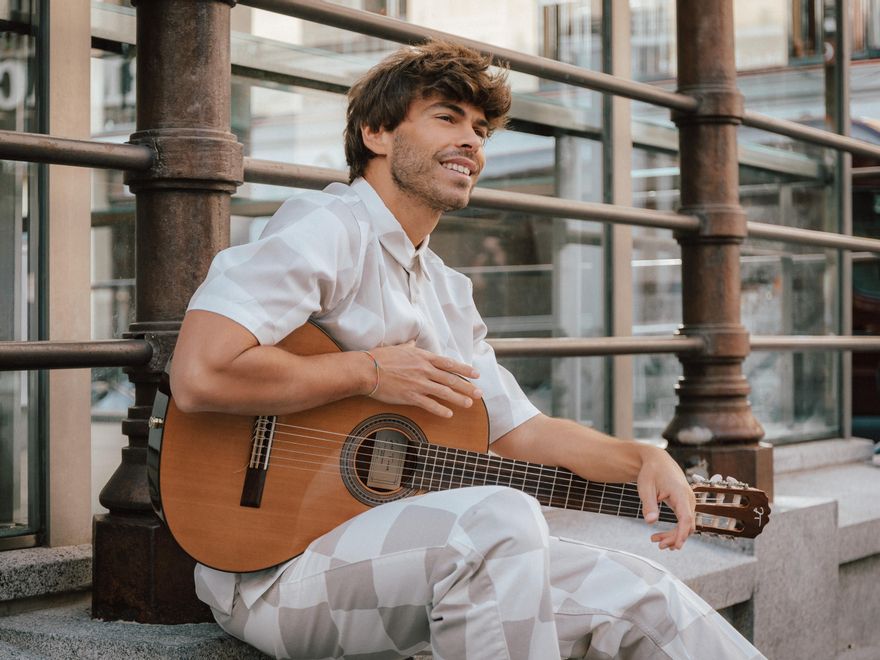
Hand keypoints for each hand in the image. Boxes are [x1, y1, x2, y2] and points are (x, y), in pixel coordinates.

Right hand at [367, 342, 481, 417]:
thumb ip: (409, 346)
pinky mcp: (411, 396)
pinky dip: (441, 409)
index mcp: (423, 357)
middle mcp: (424, 369)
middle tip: (480, 393)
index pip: (449, 363)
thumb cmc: (380, 357)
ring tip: (470, 404)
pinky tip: (449, 414)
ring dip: (459, 398)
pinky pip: (430, 404)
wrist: (367, 369)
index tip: (476, 374)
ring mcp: (419, 383)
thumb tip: (413, 341)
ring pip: (444, 392)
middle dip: (467, 386)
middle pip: (451, 379)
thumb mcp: (398, 347)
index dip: (464, 369)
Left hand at [636, 445, 694, 549]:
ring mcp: (688, 501)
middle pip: (688, 525)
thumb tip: (650, 522)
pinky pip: (684, 520)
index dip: (682, 533)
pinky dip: (676, 529)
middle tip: (657, 543)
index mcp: (680, 493)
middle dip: (674, 537)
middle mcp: (688, 498)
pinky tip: (664, 536)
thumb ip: (649, 504)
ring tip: (656, 540)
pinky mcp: (684, 503)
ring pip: (687, 524)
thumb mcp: (645, 487)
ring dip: (674, 535)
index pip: (686, 518)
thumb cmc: (651, 472)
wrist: (657, 460)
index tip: (676, 546)